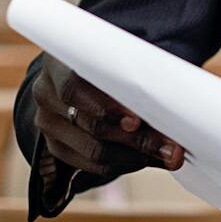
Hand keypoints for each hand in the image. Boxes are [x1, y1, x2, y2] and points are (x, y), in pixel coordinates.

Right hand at [33, 56, 185, 175]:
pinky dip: (125, 164)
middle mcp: (46, 93)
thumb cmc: (113, 64)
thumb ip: (139, 71)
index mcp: (59, 63)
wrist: (86, 77)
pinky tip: (148, 159)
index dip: (106, 107)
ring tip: (168, 155)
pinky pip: (91, 164)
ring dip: (136, 156)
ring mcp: (48, 123)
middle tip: (172, 147)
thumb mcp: (123, 57)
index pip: (74, 87)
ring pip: (93, 150)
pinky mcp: (56, 147)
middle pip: (91, 124)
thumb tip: (174, 94)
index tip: (137, 122)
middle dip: (137, 139)